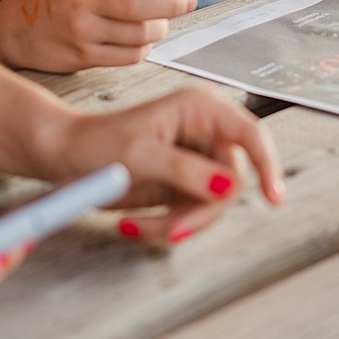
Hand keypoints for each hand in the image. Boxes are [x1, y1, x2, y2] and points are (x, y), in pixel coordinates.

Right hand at [0, 0, 197, 71]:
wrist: (14, 28)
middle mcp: (83, 3)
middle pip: (139, 7)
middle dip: (172, 5)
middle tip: (188, 2)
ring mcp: (83, 33)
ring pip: (137, 34)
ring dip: (160, 28)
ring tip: (164, 21)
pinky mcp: (83, 57)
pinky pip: (127, 57)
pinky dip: (143, 49)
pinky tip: (143, 39)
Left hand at [59, 85, 283, 246]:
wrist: (65, 157)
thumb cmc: (96, 144)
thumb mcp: (140, 157)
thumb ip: (185, 171)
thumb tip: (227, 185)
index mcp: (199, 108)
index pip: (250, 135)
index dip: (268, 165)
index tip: (273, 197)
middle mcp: (204, 131)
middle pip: (232, 181)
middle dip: (199, 211)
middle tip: (169, 231)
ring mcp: (196, 159)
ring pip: (213, 204)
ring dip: (179, 223)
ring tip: (137, 226)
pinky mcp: (184, 183)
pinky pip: (193, 214)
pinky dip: (168, 226)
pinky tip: (136, 224)